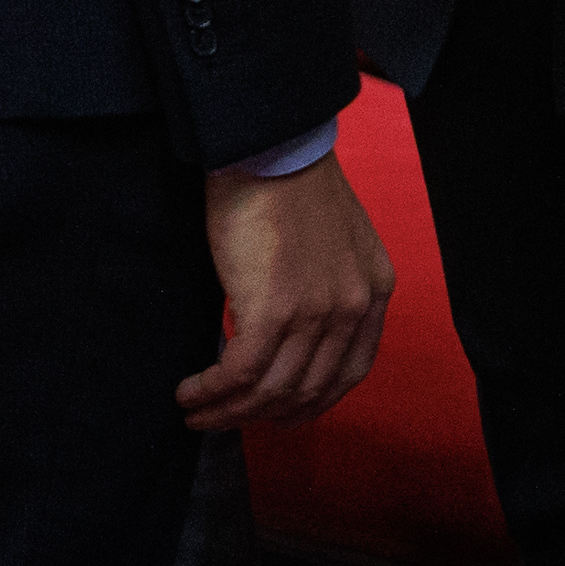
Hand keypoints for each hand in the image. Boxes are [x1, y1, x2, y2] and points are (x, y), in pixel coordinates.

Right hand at [180, 154, 393, 429]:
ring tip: (197, 413)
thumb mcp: (334, 239)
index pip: (350, 372)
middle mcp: (352, 307)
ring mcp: (315, 313)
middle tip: (226, 419)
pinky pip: (239, 373)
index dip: (313, 402)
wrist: (270, 146)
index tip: (281, 413)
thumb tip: (291, 333)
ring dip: (230, 411)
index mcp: (374, 289)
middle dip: (263, 415)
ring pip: (271, 390)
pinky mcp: (272, 311)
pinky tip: (190, 392)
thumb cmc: (291, 182)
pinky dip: (211, 392)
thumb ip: (329, 285)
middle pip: (308, 391)